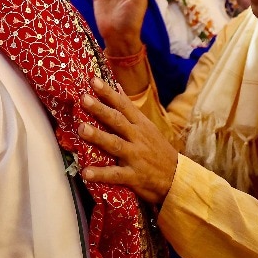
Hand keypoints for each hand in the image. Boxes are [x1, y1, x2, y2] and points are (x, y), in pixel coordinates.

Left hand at [79, 77, 178, 203]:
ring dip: (98, 136)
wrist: (176, 176)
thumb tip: (116, 86)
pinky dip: (100, 174)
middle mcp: (137, 137)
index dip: (108, 93)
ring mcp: (135, 156)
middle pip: (117, 121)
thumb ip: (129, 108)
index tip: (93, 80)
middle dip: (100, 109)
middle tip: (84, 99)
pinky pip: (115, 174)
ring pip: (115, 144)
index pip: (123, 105)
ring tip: (81, 129)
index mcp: (140, 124)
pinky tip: (86, 172)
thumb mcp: (147, 126)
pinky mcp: (133, 176)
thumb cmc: (157, 149)